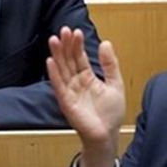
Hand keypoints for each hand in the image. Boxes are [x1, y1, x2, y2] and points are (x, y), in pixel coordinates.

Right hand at [47, 27, 123, 166]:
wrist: (107, 135)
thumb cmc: (110, 114)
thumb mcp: (115, 83)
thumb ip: (110, 64)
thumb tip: (105, 43)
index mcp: (87, 77)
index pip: (79, 57)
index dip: (77, 45)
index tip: (76, 31)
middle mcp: (76, 82)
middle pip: (68, 60)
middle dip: (66, 45)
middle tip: (64, 31)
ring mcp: (70, 91)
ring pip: (61, 69)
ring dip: (57, 55)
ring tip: (54, 40)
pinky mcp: (66, 102)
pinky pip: (58, 86)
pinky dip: (54, 74)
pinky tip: (50, 61)